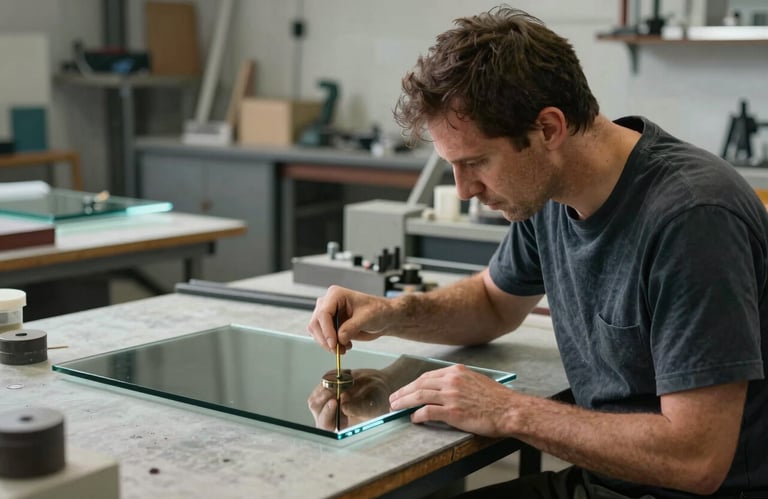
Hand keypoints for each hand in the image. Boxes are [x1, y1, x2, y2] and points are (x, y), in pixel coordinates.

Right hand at [307, 285, 392, 353]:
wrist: (384, 318)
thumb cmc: (378, 311)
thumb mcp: (367, 318)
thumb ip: (352, 327)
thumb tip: (340, 338)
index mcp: (336, 294)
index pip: (324, 313)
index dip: (327, 330)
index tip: (334, 344)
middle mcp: (328, 303)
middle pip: (316, 323)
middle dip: (326, 339)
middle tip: (338, 350)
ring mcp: (328, 314)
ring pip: (316, 331)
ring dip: (328, 344)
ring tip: (344, 348)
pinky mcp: (329, 325)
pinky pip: (322, 337)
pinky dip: (331, 345)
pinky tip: (344, 345)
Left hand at [307, 368, 394, 430]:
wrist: (379, 384)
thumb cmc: (379, 399)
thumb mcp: (373, 405)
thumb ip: (359, 408)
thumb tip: (344, 407)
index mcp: (342, 425)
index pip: (326, 424)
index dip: (327, 414)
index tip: (335, 402)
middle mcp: (333, 415)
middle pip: (316, 409)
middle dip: (324, 397)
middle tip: (337, 387)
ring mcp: (328, 402)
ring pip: (315, 397)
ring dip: (327, 386)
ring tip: (345, 380)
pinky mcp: (327, 390)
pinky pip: (322, 383)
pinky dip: (331, 376)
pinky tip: (345, 374)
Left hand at [388, 364, 516, 436]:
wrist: (510, 410)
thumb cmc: (497, 399)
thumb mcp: (476, 381)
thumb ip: (459, 382)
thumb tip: (444, 389)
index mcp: (456, 371)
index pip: (428, 376)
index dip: (413, 384)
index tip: (405, 389)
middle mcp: (452, 380)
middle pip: (419, 384)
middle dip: (403, 392)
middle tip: (393, 399)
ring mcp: (451, 396)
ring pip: (419, 396)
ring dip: (404, 402)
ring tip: (395, 408)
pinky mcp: (453, 412)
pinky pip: (428, 412)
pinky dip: (417, 415)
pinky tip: (413, 418)